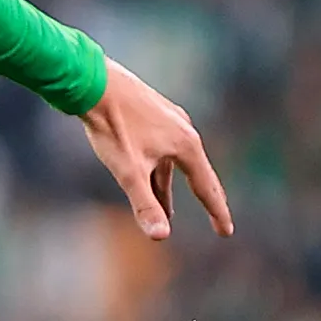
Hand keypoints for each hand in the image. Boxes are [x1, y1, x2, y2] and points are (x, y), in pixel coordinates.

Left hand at [78, 66, 232, 244]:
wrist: (93, 83)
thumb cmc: (112, 126)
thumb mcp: (128, 171)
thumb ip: (145, 204)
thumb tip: (160, 237)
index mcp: (186, 145)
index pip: (206, 187)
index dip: (217, 212)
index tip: (226, 232)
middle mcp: (184, 130)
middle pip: (197, 174)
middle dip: (204, 199)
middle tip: (217, 221)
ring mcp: (169, 120)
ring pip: (173, 164)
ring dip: (168, 189)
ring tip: (167, 212)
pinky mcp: (153, 114)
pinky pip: (162, 149)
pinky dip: (157, 170)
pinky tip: (148, 177)